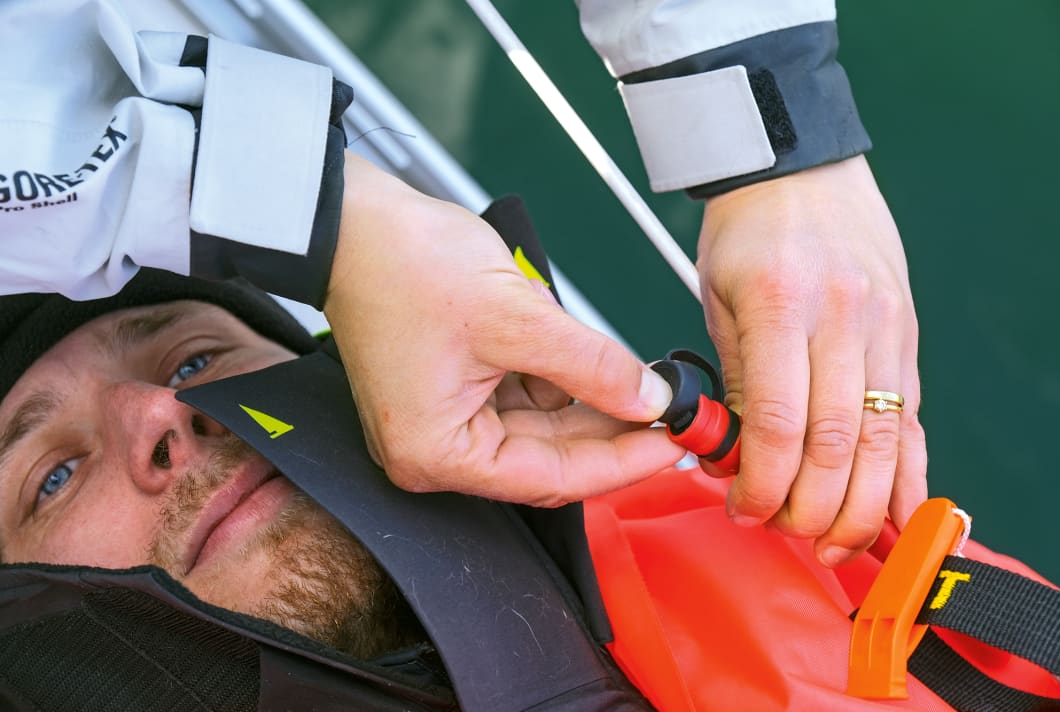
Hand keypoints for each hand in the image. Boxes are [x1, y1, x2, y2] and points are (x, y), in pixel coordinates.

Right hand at [323, 152, 682, 505]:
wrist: (352, 217)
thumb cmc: (402, 264)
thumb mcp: (516, 318)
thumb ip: (592, 366)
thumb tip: (647, 398)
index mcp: (436, 452)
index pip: (550, 477)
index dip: (620, 462)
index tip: (673, 444)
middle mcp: (435, 447)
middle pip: (546, 455)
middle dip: (610, 429)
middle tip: (668, 410)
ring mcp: (442, 416)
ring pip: (539, 425)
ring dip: (587, 400)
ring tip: (638, 378)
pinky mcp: (451, 386)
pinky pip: (520, 395)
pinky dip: (558, 378)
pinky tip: (593, 360)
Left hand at [697, 155, 927, 565]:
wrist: (801, 166)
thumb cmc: (746, 231)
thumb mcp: (718, 297)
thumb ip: (734, 378)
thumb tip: (738, 456)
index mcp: (780, 304)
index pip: (777, 419)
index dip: (763, 481)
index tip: (745, 511)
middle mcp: (841, 317)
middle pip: (837, 442)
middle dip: (812, 507)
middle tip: (787, 534)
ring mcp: (884, 326)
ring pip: (883, 439)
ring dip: (863, 507)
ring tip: (836, 545)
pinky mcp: (906, 334)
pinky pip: (912, 417)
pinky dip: (908, 473)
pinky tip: (900, 515)